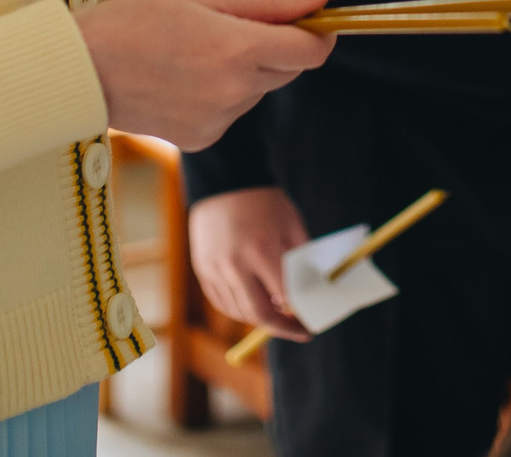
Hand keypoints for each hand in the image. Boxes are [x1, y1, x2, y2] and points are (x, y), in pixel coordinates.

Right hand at [75, 0, 333, 147]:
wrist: (83, 70)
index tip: (309, 17)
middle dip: (279, 45)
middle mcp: (235, 93)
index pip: (313, 51)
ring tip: (202, 47)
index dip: (318, 32)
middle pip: (290, 69)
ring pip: (261, 88)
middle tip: (239, 23)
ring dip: (250, 67)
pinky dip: (224, 91)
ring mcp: (220, 120)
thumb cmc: (138, 20)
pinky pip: (234, 109)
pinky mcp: (204, 138)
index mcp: (238, 51)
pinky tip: (188, 74)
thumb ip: (268, 1)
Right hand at [191, 186, 312, 339]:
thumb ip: (300, 260)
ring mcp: (215, 268)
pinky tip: (252, 307)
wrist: (225, 179)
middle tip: (296, 331)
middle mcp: (235, 264)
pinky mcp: (202, 268)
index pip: (284, 298)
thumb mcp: (291, 225)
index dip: (298, 316)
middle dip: (281, 328)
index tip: (308, 324)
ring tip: (276, 315)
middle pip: (259, 314)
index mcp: (262, 251)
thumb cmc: (264, 200)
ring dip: (259, 319)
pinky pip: (220, 302)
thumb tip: (308, 292)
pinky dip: (237, 310)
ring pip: (238, 311)